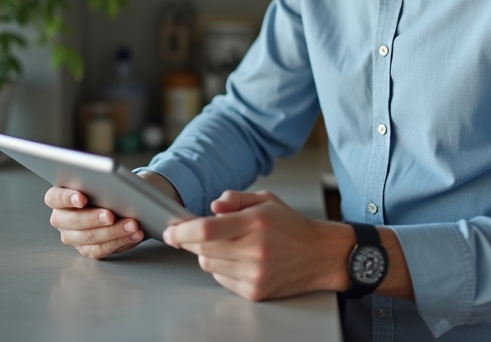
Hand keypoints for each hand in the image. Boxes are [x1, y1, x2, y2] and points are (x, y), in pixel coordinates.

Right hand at [45, 172, 179, 259]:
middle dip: (94, 218)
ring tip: (132, 224)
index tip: (82, 198)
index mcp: (58, 198)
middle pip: (74, 221)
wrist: (118, 201)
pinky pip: (102, 250)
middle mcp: (61, 219)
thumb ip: (100, 181)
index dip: (67, 198)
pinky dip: (121, 241)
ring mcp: (72, 237)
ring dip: (114, 231)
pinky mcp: (87, 249)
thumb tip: (113, 186)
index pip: (54, 198)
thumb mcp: (103, 179)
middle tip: (111, 215)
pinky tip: (135, 234)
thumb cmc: (106, 186)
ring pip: (90, 238)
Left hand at [162, 190, 353, 300]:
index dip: (182, 231)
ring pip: (209, 266)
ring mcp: (255, 274)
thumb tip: (212, 207)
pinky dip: (222, 269)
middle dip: (192, 242)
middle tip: (196, 234)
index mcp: (255, 223)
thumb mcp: (265, 200)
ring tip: (227, 245)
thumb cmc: (291, 226)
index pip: (206, 230)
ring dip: (208, 255)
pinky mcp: (255, 291)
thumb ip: (234, 199)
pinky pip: (222, 279)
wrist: (319, 255)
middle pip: (202, 251)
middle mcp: (254, 250)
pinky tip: (238, 259)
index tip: (170, 231)